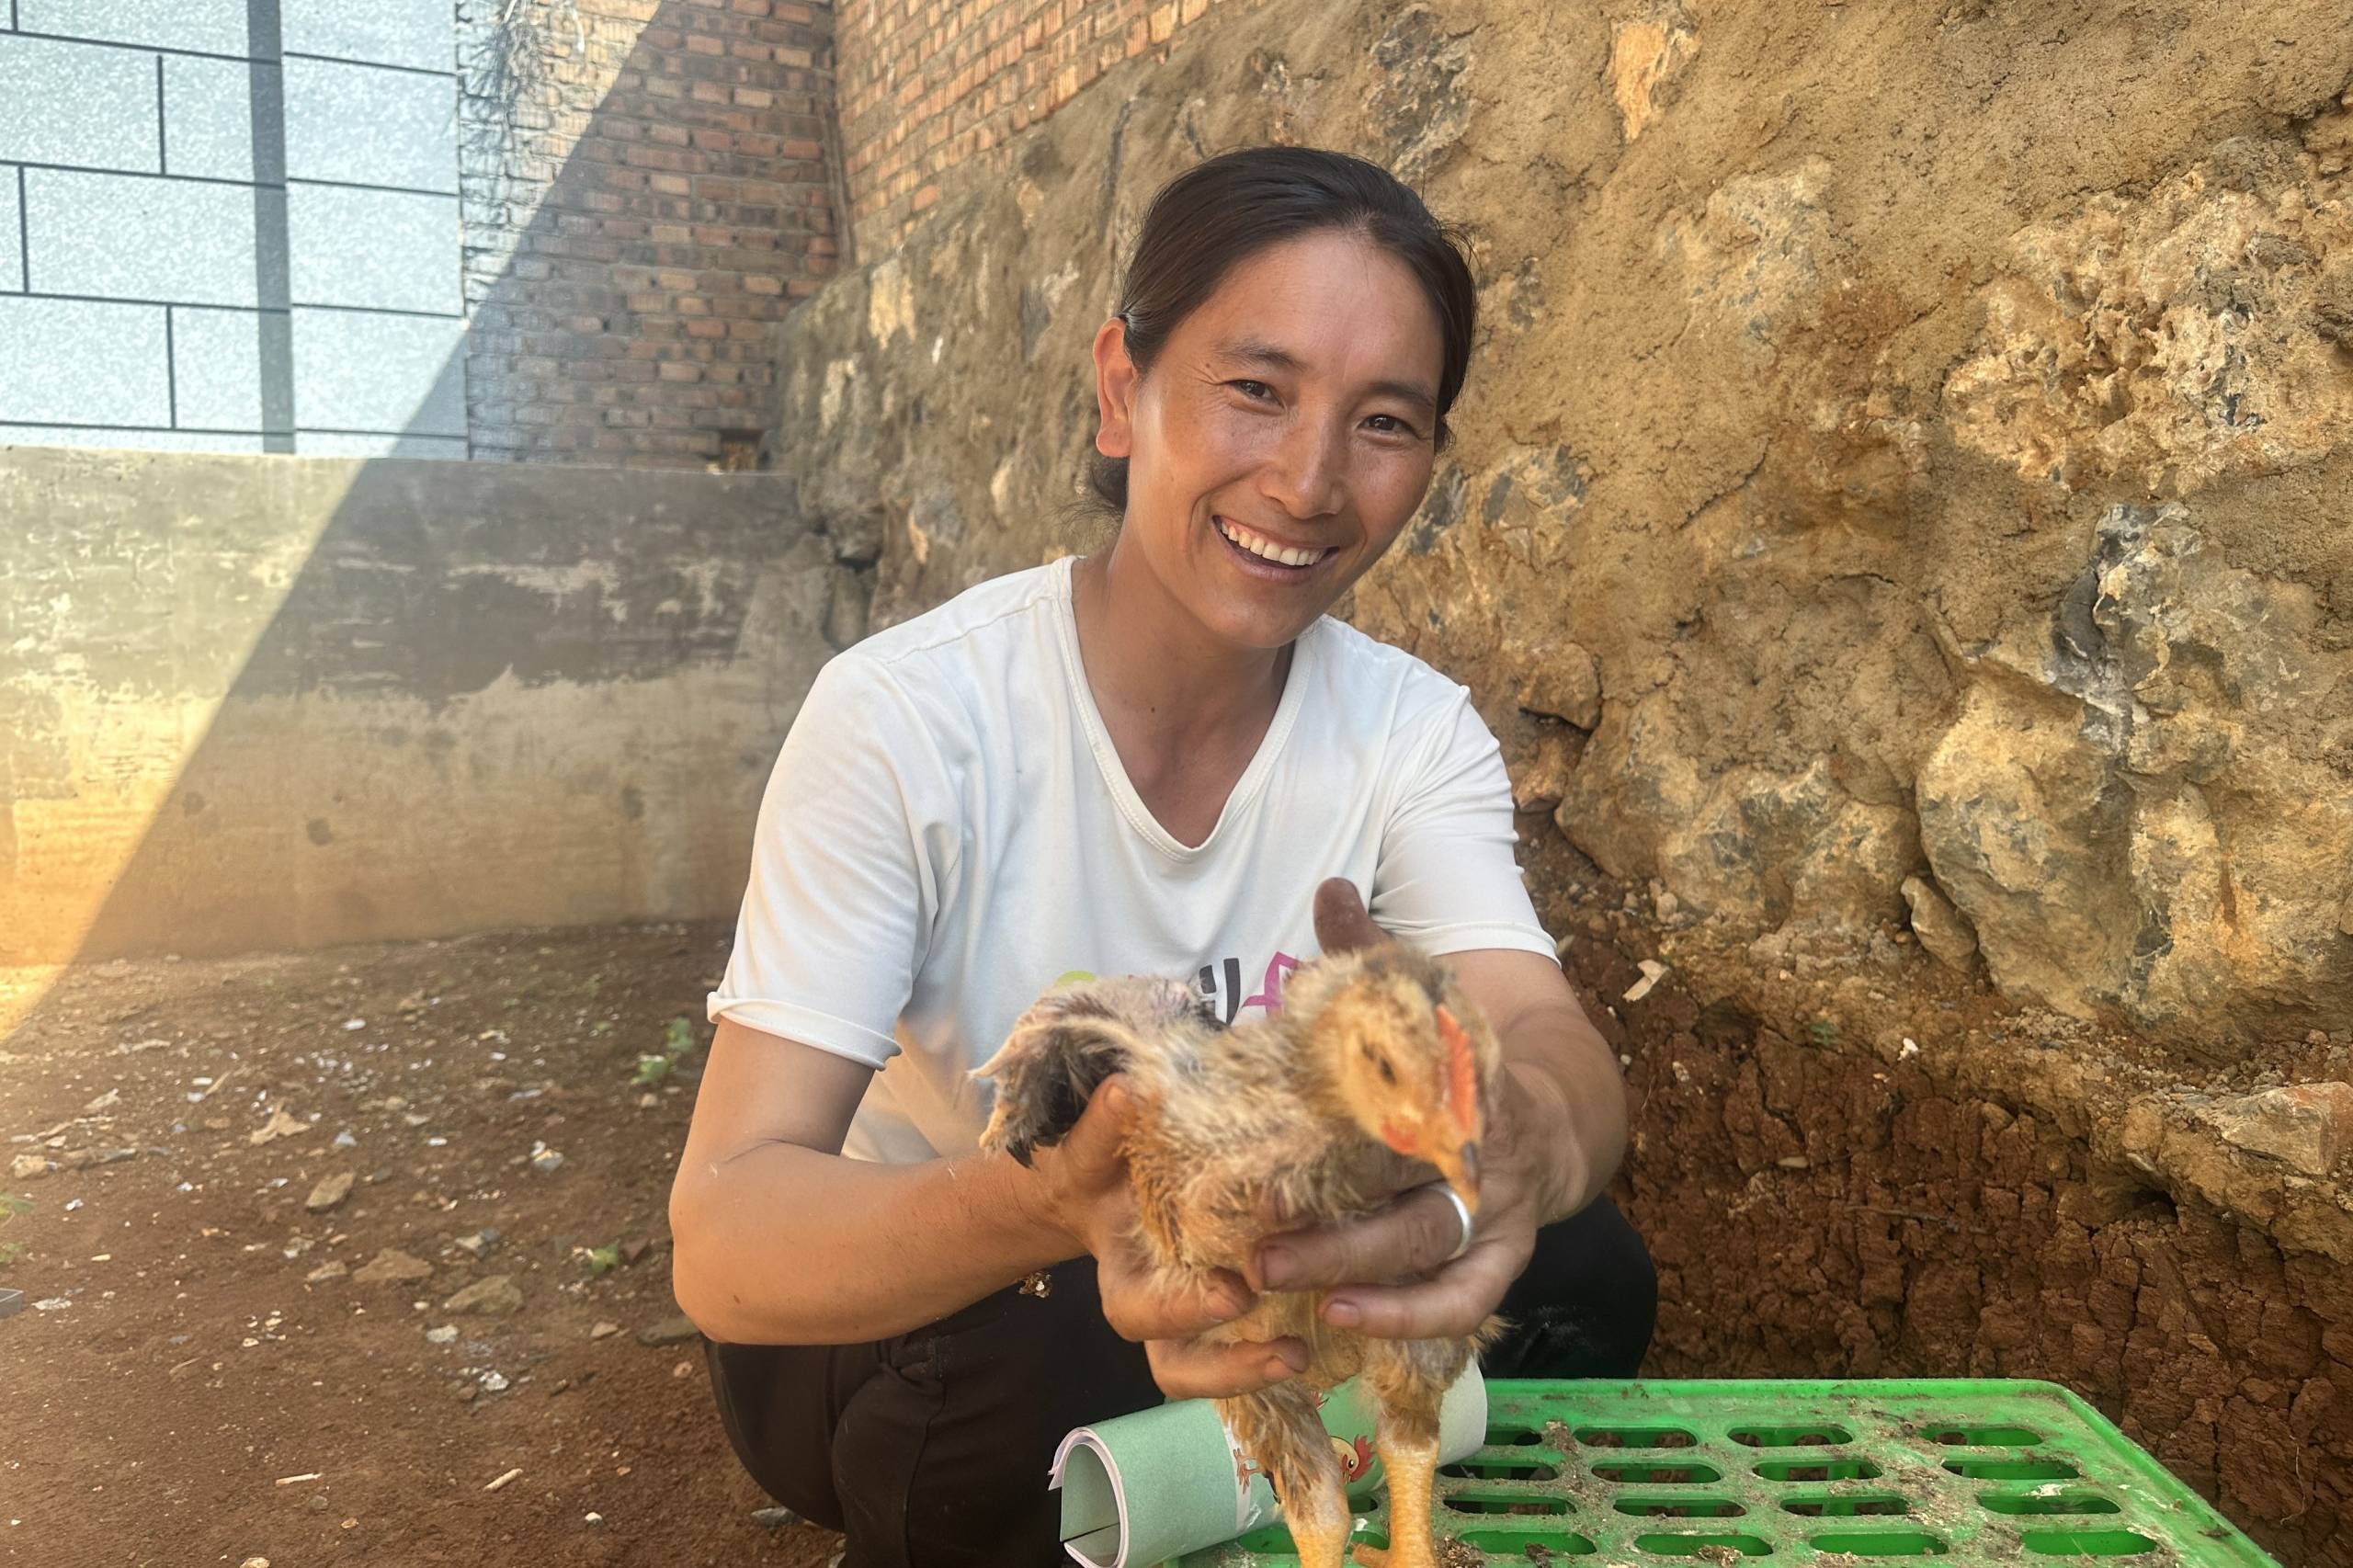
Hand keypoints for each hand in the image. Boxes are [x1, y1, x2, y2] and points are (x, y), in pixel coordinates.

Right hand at [1028, 1075, 1309, 1397]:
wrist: (1105, 1183)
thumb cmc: (1102, 1164)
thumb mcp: (1095, 1147)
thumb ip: (1104, 1129)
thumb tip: (1127, 1090)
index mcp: (1122, 1278)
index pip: (1138, 1315)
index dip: (1185, 1313)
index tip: (1235, 1295)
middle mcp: (1155, 1312)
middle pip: (1179, 1365)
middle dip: (1231, 1363)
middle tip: (1288, 1349)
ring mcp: (1193, 1319)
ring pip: (1214, 1372)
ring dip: (1258, 1370)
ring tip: (1306, 1357)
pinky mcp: (1234, 1307)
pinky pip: (1253, 1342)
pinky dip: (1286, 1344)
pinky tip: (1336, 1331)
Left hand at [1233, 876, 1544, 1339]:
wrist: (1555, 1116)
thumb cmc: (1459, 1059)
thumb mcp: (1427, 997)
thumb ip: (1372, 950)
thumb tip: (1331, 885)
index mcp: (1460, 1080)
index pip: (1412, 1097)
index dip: (1353, 1115)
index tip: (1285, 1128)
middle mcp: (1481, 1152)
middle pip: (1408, 1193)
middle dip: (1334, 1225)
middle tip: (1254, 1242)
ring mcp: (1496, 1213)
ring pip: (1428, 1253)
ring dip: (1356, 1272)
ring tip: (1278, 1280)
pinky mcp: (1500, 1259)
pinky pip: (1461, 1300)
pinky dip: (1407, 1316)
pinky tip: (1342, 1319)